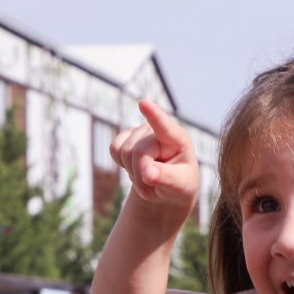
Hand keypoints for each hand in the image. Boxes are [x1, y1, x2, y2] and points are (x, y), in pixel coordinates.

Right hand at [110, 99, 197, 214]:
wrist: (166, 187)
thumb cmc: (179, 184)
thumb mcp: (179, 186)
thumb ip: (166, 178)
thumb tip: (148, 174)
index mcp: (178, 139)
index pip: (165, 127)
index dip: (154, 115)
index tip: (143, 103)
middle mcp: (159, 130)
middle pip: (138, 152)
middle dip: (141, 176)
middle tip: (152, 190)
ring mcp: (141, 131)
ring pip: (124, 152)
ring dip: (133, 174)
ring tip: (147, 179)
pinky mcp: (126, 136)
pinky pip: (114, 149)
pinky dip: (121, 164)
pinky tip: (135, 168)